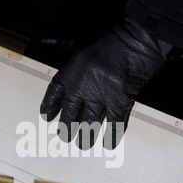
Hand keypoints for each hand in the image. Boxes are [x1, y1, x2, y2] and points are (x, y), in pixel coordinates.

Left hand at [40, 17, 171, 148]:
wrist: (135, 39)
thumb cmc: (113, 37)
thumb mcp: (86, 48)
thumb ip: (82, 66)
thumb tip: (85, 79)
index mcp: (71, 71)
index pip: (55, 91)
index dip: (50, 105)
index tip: (46, 115)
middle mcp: (81, 87)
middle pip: (69, 113)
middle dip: (66, 126)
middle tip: (64, 136)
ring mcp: (99, 96)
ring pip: (89, 123)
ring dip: (85, 136)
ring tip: (82, 145)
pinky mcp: (118, 102)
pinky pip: (114, 124)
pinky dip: (112, 135)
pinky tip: (110, 145)